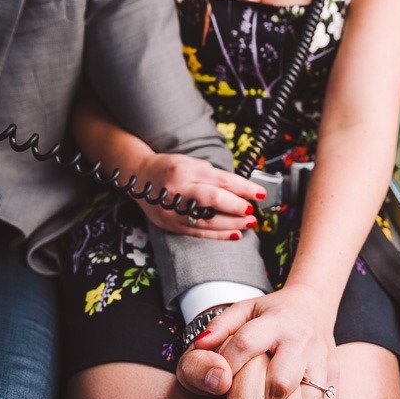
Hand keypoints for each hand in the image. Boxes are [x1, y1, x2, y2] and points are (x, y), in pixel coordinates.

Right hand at [135, 153, 265, 239]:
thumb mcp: (191, 163)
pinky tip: (234, 234)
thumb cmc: (170, 168)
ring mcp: (173, 209)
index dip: (244, 188)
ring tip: (248, 223)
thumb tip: (241, 189)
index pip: (221, 180)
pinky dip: (218, 235)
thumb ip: (214, 175)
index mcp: (186, 171)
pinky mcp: (171, 224)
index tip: (260, 193)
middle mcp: (178, 190)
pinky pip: (198, 232)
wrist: (139, 177)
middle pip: (214, 199)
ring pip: (207, 220)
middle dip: (237, 206)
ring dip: (232, 224)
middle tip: (253, 211)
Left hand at [178, 286, 337, 398]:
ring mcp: (323, 363)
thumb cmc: (271, 314)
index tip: (217, 387)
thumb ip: (221, 325)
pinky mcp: (335, 381)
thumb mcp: (244, 309)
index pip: (247, 344)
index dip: (227, 367)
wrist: (314, 307)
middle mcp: (303, 342)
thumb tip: (201, 345)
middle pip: (281, 384)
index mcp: (277, 321)